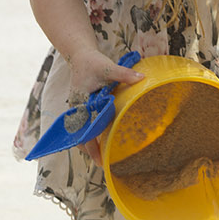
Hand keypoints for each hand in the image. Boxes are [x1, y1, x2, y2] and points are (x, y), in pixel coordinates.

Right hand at [64, 48, 142, 163]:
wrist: (80, 56)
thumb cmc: (93, 62)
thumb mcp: (108, 67)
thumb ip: (124, 74)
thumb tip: (142, 79)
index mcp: (81, 102)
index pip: (84, 129)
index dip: (90, 146)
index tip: (98, 158)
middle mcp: (76, 108)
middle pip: (79, 135)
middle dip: (89, 150)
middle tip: (102, 164)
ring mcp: (77, 109)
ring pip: (80, 132)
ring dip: (89, 143)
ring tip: (101, 157)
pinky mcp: (81, 108)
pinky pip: (83, 125)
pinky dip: (90, 134)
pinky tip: (100, 140)